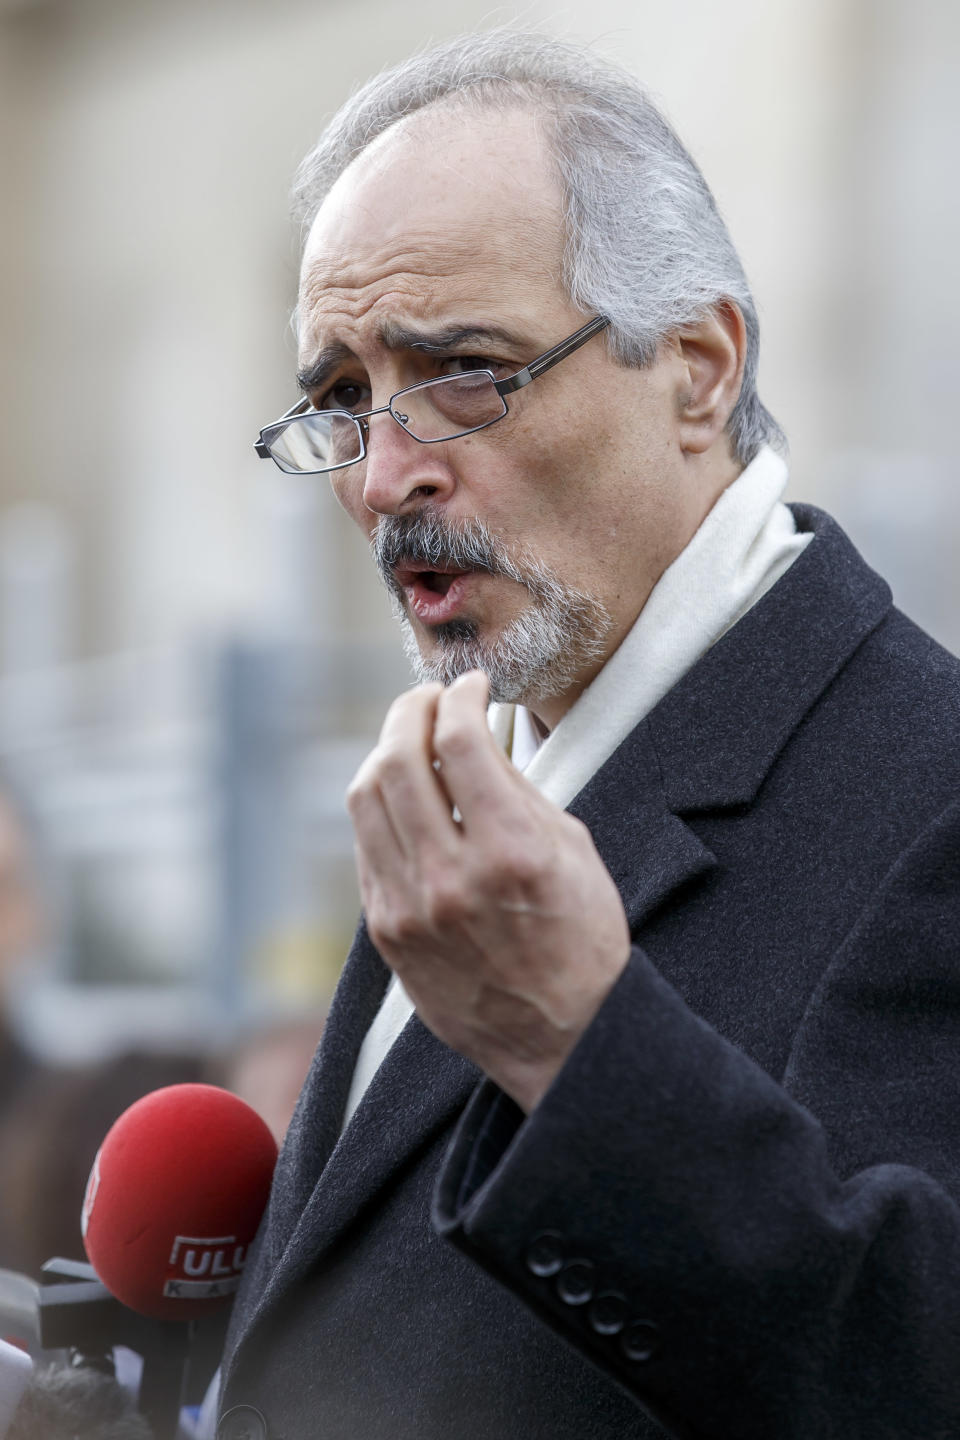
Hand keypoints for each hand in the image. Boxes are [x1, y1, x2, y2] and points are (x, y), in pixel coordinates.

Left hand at [346, 670, 631, 1111]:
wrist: (565, 1037)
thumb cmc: (581, 937)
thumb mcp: (572, 849)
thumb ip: (515, 787)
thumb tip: (473, 730)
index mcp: (511, 852)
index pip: (459, 741)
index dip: (460, 697)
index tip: (470, 687)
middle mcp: (452, 879)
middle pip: (397, 759)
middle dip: (411, 711)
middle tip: (431, 700)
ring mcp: (409, 909)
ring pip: (365, 798)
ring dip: (386, 753)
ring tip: (412, 742)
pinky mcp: (386, 933)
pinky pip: (366, 845)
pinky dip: (380, 806)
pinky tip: (405, 796)